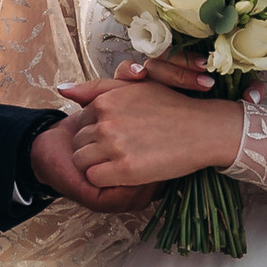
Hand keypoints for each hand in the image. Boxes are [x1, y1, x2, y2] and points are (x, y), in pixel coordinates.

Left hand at [62, 69, 247, 198]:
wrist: (204, 129)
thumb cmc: (171, 108)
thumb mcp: (135, 87)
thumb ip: (97, 88)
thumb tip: (62, 88)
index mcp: (105, 101)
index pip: (80, 124)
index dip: (97, 134)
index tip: (120, 136)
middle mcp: (106, 121)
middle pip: (78, 144)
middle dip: (94, 150)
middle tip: (122, 151)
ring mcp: (114, 145)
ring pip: (81, 162)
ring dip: (97, 165)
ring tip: (122, 162)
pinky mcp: (125, 169)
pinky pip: (94, 178)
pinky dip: (106, 179)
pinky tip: (125, 172)